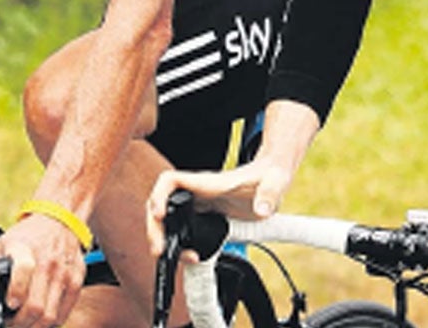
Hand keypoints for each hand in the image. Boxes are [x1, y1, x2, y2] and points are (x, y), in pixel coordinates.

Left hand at [0, 213, 85, 327]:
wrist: (61, 220)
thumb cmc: (28, 235)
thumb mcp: (2, 242)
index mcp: (26, 250)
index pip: (23, 270)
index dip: (14, 293)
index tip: (8, 304)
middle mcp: (48, 262)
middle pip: (35, 306)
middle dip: (18, 323)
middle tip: (10, 324)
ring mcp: (65, 273)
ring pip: (50, 316)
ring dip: (33, 326)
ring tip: (24, 324)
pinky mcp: (77, 279)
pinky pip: (64, 312)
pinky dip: (51, 322)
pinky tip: (40, 319)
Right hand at [146, 158, 291, 256]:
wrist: (273, 174)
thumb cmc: (270, 174)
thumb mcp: (274, 182)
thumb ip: (269, 195)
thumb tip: (262, 210)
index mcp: (209, 183)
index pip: (171, 180)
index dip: (158, 196)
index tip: (160, 214)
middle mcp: (199, 192)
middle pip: (160, 203)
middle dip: (154, 226)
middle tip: (158, 248)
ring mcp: (200, 202)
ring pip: (168, 216)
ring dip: (160, 235)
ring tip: (165, 253)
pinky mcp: (205, 212)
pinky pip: (181, 225)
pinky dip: (176, 239)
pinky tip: (187, 253)